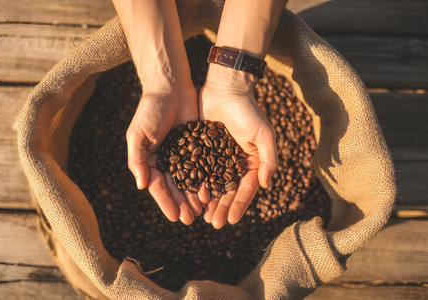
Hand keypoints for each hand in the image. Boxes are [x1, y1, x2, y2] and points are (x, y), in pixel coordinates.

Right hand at [126, 85, 201, 224]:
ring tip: (202, 211)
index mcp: (151, 160)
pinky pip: (203, 165)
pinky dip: (207, 179)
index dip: (166, 202)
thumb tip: (142, 186)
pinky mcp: (198, 145)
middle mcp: (167, 160)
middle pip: (175, 187)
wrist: (170, 87)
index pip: (158, 186)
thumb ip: (137, 160)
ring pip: (190, 180)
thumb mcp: (137, 134)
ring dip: (194, 196)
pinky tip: (213, 191)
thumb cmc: (150, 109)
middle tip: (191, 219)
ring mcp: (183, 154)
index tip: (174, 217)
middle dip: (182, 204)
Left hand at [199, 65, 277, 228]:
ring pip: (212, 184)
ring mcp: (217, 158)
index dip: (239, 205)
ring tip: (202, 217)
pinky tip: (191, 197)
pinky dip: (196, 184)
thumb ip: (268, 160)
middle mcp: (234, 163)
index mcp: (250, 162)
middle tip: (214, 224)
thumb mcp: (263, 135)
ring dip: (209, 202)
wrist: (226, 88)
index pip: (245, 188)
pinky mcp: (202, 150)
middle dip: (222, 208)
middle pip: (228, 191)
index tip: (230, 220)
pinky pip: (198, 171)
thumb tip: (267, 185)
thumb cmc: (248, 111)